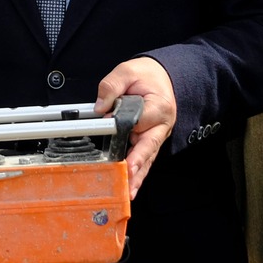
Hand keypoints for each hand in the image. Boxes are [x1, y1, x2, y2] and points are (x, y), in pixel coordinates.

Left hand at [96, 57, 176, 196]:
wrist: (162, 78)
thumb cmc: (147, 76)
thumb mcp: (128, 71)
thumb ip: (112, 85)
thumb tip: (99, 107)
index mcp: (159, 105)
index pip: (141, 118)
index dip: (124, 123)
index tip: (109, 124)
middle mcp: (161, 124)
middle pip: (149, 146)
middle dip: (138, 163)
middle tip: (128, 177)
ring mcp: (157, 135)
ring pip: (147, 158)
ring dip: (138, 176)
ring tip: (128, 191)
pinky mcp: (150, 142)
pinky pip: (144, 159)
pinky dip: (138, 173)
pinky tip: (130, 186)